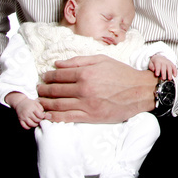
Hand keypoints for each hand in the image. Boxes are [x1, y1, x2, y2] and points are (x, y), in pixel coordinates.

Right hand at [7, 93, 44, 128]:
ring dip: (35, 124)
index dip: (42, 117)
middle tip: (39, 119)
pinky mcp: (20, 120)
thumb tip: (43, 115)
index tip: (42, 116)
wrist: (19, 103)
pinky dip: (29, 127)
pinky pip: (25, 126)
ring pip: (31, 124)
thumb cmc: (29, 103)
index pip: (40, 115)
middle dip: (39, 121)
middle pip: (36, 120)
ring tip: (36, 122)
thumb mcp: (36, 103)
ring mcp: (23, 117)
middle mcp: (27, 112)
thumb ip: (41, 108)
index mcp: (32, 107)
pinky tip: (30, 124)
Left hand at [37, 55, 155, 122]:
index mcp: (86, 73)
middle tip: (38, 90)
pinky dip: (54, 117)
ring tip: (39, 102)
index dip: (48, 76)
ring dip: (45, 104)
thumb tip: (58, 63)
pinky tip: (47, 116)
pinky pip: (67, 117)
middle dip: (44, 90)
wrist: (139, 91)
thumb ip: (79, 61)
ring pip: (58, 105)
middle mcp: (84, 89)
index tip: (43, 77)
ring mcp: (86, 104)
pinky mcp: (90, 116)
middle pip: (56, 90)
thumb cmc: (121, 73)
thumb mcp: (101, 60)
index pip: (59, 75)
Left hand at [148, 54, 176, 80]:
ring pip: (169, 68)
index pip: (157, 66)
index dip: (157, 70)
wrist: (159, 57)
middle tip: (163, 78)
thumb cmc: (155, 61)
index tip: (157, 75)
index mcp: (157, 61)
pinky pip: (174, 67)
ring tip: (169, 79)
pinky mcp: (171, 64)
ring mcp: (168, 62)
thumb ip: (151, 66)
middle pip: (164, 67)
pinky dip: (175, 71)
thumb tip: (153, 69)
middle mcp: (163, 62)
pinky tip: (175, 75)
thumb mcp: (150, 63)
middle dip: (164, 73)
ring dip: (170, 73)